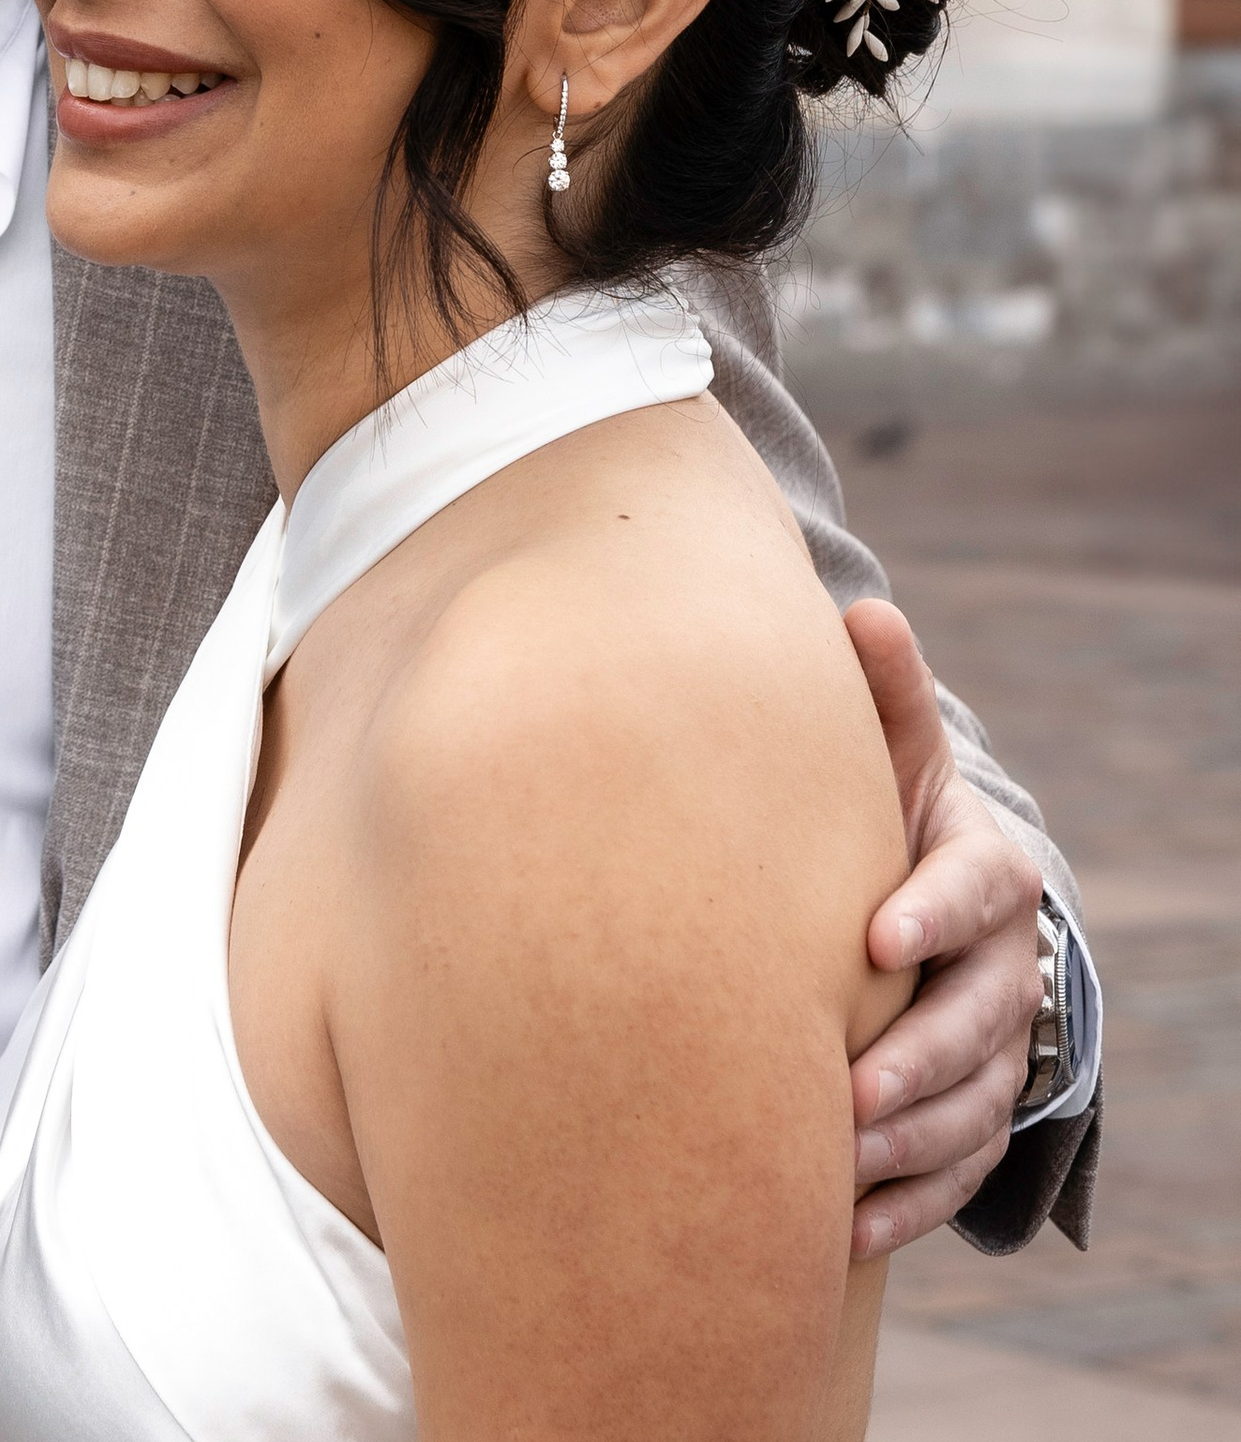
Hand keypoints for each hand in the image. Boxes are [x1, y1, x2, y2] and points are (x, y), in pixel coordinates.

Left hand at [840, 599, 1044, 1257]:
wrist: (929, 897)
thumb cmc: (886, 812)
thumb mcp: (889, 753)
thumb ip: (880, 694)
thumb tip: (864, 610)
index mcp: (986, 870)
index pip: (975, 890)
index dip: (932, 913)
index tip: (875, 939)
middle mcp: (1006, 965)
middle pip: (980, 1021)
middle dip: (916, 1059)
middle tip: (845, 1090)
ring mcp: (1000, 1046)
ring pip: (973, 1108)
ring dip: (907, 1143)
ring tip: (832, 1162)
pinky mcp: (976, 1113)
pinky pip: (957, 1172)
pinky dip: (906, 1204)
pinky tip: (841, 1228)